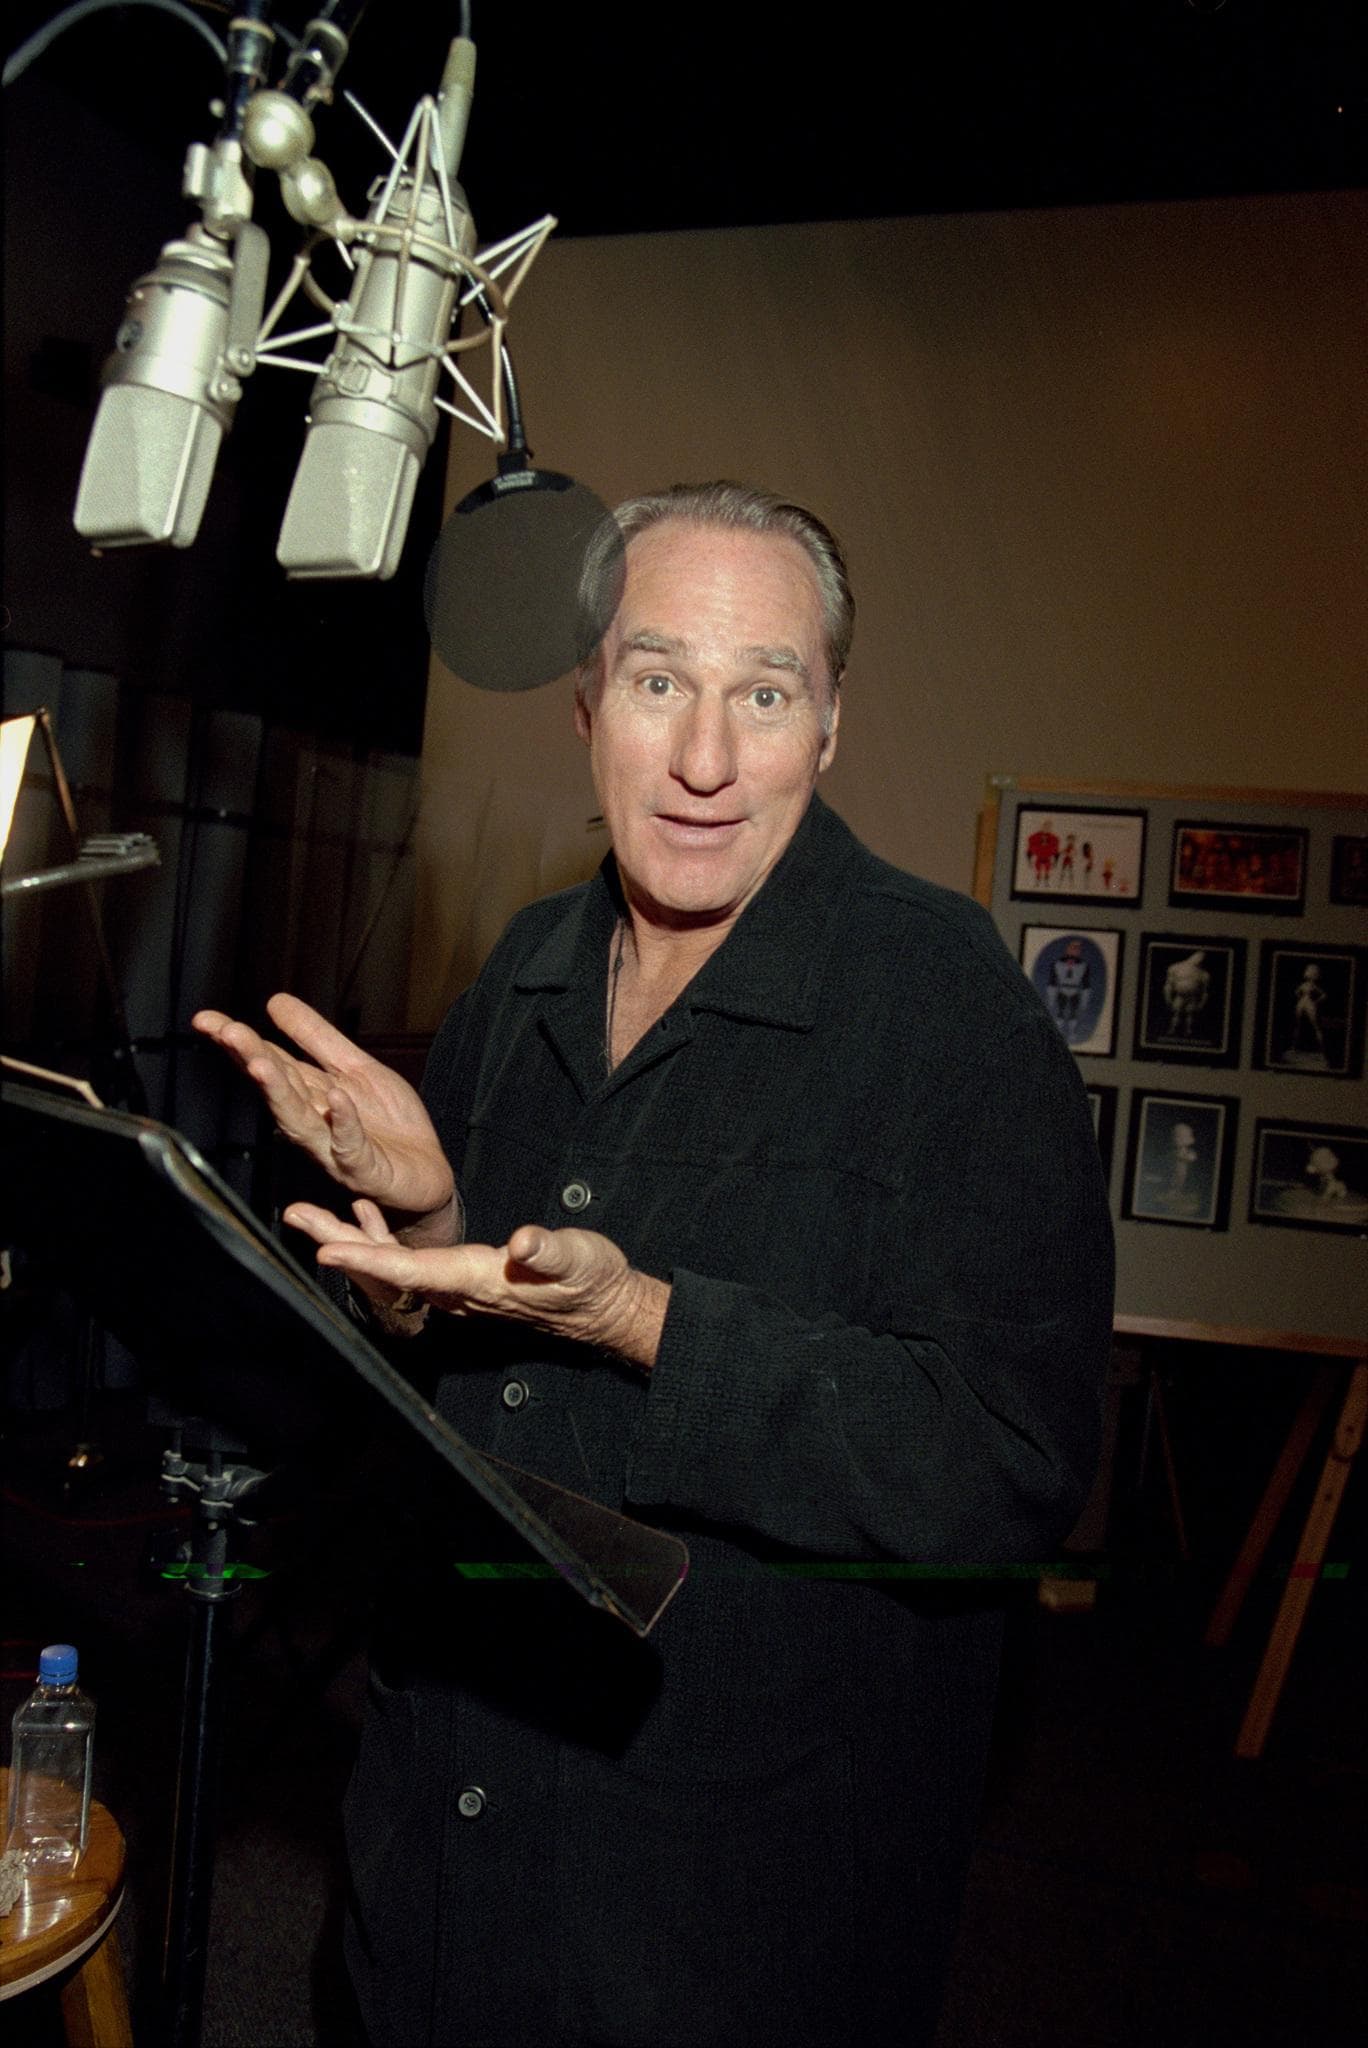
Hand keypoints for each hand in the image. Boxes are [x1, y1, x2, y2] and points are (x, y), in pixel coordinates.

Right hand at [192, 993, 455, 1237]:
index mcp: (309, 1096)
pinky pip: (350, 1146)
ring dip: (278, 1092)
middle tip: (228, 1032)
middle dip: (251, 1060)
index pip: (268, 1063)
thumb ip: (316, 1038)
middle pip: (277, 1089)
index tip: (206, 1020)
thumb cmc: (389, 1126)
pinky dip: (342, 1122)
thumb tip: (274, 1001)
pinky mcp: (365, 1170)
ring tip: (260, 1063)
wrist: (428, 1174)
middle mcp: (314, 1123)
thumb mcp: (356, 1068)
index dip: (238, 1042)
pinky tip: (336, 1097)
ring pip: (299, 1121)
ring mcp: (335, 1149)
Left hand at [292, 1215, 668, 1369]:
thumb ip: (547, 1251)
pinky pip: (407, 1256)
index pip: (411, 1269)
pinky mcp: (460, 1274)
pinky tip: (363, 1212)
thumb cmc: (590, 1280)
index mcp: (477, 1279)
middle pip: (384, 1266)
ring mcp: (455, 1284)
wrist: (600, 1303)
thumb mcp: (577, 1259)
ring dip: (348, 1237)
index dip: (367, 1257)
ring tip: (307, 1212)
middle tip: (295, 1216)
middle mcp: (456, 1287)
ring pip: (388, 1261)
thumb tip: (522, 1242)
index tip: (326, 1250)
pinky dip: (380, 1234)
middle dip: (338, 1241)